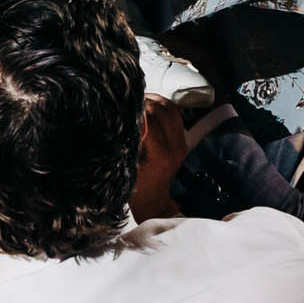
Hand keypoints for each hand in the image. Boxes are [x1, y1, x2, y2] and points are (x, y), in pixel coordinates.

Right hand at [130, 95, 187, 222]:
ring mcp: (181, 143)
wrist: (155, 201)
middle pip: (162, 110)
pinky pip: (176, 116)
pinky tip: (150, 107)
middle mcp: (175, 146)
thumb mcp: (126, 168)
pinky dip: (163, 107)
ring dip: (155, 101)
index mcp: (160, 154)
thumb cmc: (137, 190)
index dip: (135, 109)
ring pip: (172, 110)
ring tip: (138, 101)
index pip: (150, 119)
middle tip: (129, 101)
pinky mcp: (182, 141)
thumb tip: (120, 120)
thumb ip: (127, 144)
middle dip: (145, 101)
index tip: (121, 105)